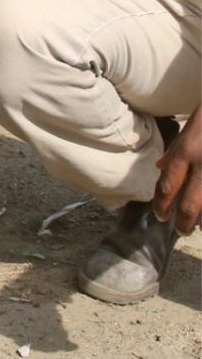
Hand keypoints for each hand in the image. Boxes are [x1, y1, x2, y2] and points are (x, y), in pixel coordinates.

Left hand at [153, 107, 200, 234]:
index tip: (161, 217)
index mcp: (187, 152)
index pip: (168, 185)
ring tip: (197, 228)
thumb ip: (175, 149)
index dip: (162, 204)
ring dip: (201, 217)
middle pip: (188, 202)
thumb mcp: (189, 127)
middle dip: (182, 221)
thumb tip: (160, 168)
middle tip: (180, 231)